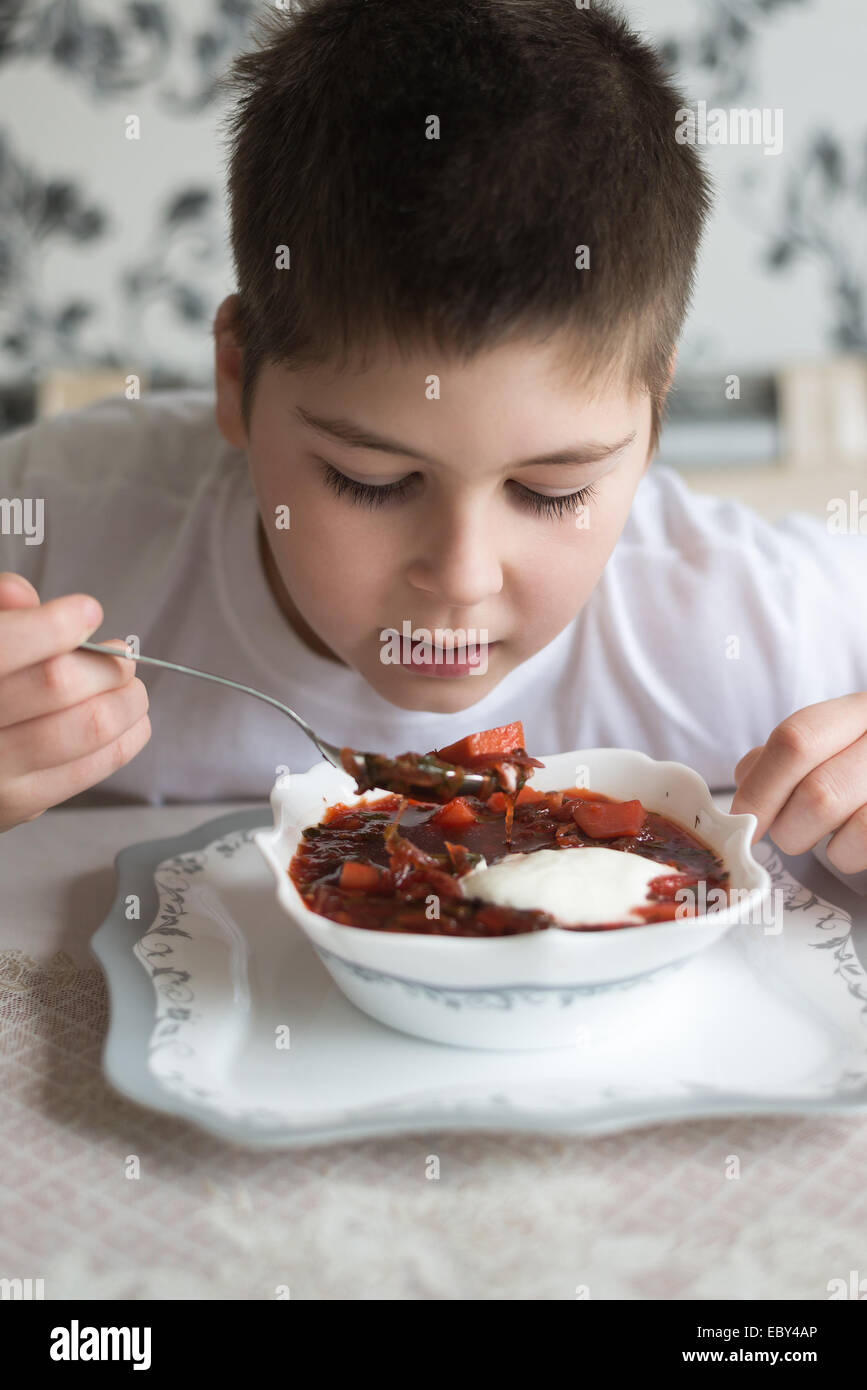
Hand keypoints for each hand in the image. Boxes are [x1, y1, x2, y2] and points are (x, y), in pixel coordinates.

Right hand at [0, 572, 151, 832]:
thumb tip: (22, 593)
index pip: (5, 646)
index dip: (56, 625)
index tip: (87, 612)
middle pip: (56, 683)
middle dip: (104, 663)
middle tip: (122, 655)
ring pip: (84, 728)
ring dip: (125, 701)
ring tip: (131, 687)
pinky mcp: (19, 804)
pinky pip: (88, 770)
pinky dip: (125, 740)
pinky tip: (132, 721)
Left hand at [730, 693, 866, 871]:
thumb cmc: (860, 763)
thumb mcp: (831, 742)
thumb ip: (787, 754)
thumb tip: (745, 783)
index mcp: (859, 711)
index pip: (796, 740)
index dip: (761, 787)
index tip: (743, 818)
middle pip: (818, 792)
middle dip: (786, 825)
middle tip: (784, 832)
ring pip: (840, 820)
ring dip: (813, 841)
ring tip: (819, 835)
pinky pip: (865, 843)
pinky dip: (845, 854)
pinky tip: (847, 843)